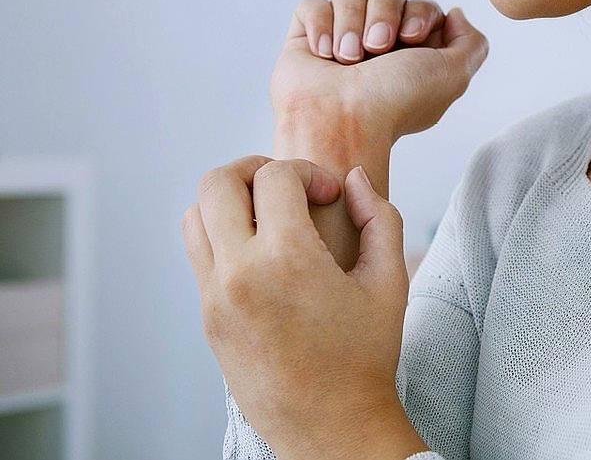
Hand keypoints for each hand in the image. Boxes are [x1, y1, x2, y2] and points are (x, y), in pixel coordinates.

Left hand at [182, 155, 425, 457]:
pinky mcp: (207, 318)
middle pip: (217, 182)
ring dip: (230, 201)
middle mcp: (240, 274)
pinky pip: (198, 254)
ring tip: (269, 215)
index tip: (330, 195)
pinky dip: (223, 235)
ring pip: (195, 215)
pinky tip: (263, 252)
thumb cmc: (365, 357)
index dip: (308, 172)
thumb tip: (352, 179)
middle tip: (288, 187)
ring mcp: (214, 297)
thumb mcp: (390, 281)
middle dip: (255, 169)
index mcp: (288, 260)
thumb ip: (380, 217)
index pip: (274, 176)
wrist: (331, 426)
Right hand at [270, 0, 489, 144]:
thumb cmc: (397, 102)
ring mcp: (341, 38)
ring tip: (349, 58)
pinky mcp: (306, 38)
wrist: (343, 120)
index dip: (419, 13)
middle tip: (377, 49)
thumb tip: (455, 14)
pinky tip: (324, 54)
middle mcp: (378, 42)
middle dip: (384, 15)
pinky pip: (313, 4)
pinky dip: (320, 24)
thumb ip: (472, 43)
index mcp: (413, 52)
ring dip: (351, 22)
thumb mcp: (454, 75)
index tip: (411, 39)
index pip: (421, 5)